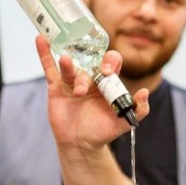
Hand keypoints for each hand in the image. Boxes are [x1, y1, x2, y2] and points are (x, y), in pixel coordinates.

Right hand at [35, 35, 148, 149]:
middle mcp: (90, 77)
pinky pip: (50, 68)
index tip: (108, 72)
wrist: (81, 145)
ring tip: (67, 62)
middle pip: (90, 63)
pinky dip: (44, 54)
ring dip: (69, 64)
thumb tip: (144, 92)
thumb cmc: (102, 131)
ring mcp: (72, 81)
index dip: (110, 62)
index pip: (110, 63)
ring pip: (70, 67)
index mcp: (107, 81)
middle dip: (90, 66)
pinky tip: (41, 39)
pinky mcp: (56, 87)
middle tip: (90, 77)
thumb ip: (138, 109)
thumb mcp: (123, 122)